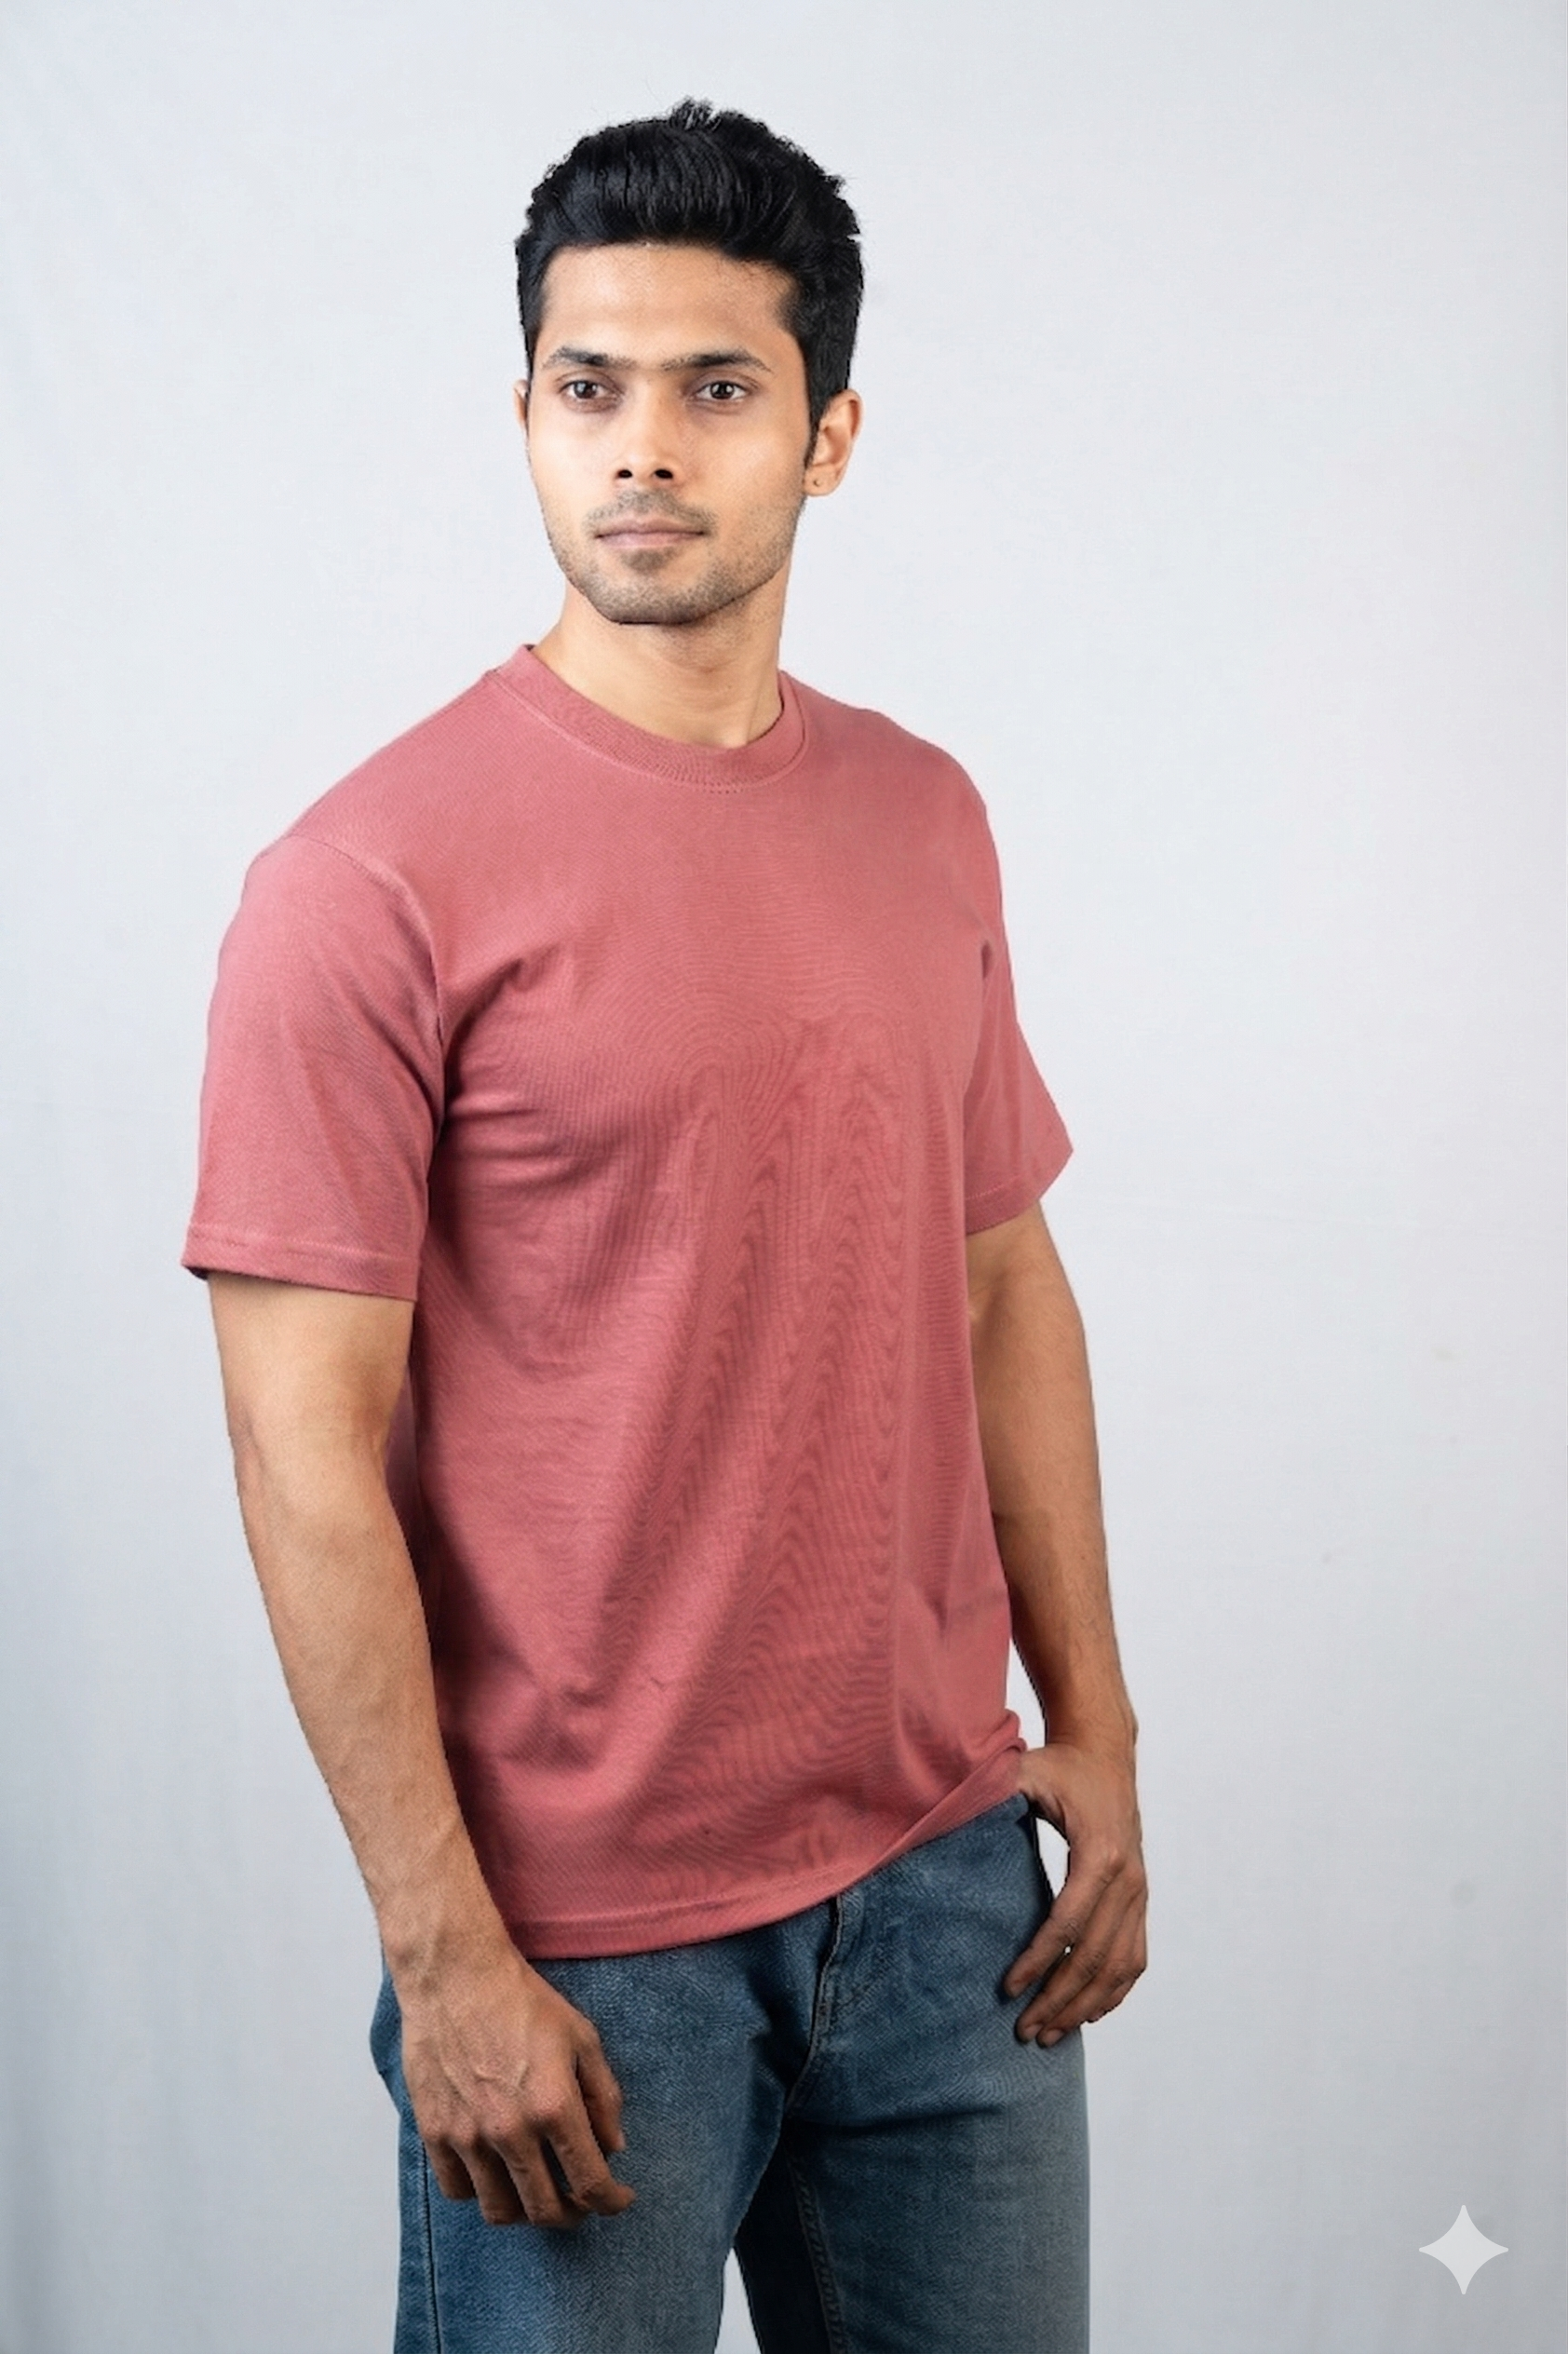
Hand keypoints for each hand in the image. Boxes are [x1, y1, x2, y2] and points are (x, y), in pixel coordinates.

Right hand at [396, 1938, 636, 2229]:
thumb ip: (604, 2097)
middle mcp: (511, 2131)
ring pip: (500, 2211)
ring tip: (537, 2189)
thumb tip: (613, 2148)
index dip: (611, 2202)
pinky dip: (482, 2192)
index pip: (590, 2183)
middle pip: (545, 2210)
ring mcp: (468, 2136)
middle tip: (581, 2200)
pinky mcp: (435, 2132)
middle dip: (572, 2214)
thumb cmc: (522, 2001)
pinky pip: (458, 2190)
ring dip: (526, 2209)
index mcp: (555, 2106)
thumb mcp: (582, 2038)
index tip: (619, 2199)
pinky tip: (496, 2171)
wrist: (456, 1977)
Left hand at [1004, 1740, 1146, 2045]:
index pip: (1068, 1921)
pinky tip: (1089, 2014)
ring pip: (1120, 1967)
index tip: (1008, 1988)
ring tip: (1050, 2034)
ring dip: (1086, 2006)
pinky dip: (1115, 1991)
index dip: (1039, 1960)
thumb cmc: (1060, 1767)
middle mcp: (1128, 1879)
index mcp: (1099, 1853)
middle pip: (1095, 1955)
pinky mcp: (1141, 1899)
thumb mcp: (1025, 1772)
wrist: (1106, 1756)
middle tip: (1024, 2030)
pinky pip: (1136, 1957)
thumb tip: (940, 1814)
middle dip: (1059, 1998)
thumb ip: (991, 1793)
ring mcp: (1140, 1892)